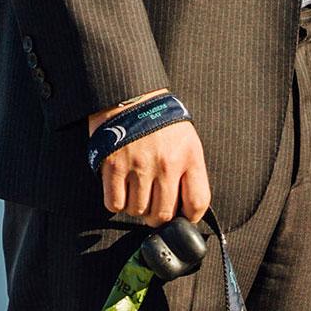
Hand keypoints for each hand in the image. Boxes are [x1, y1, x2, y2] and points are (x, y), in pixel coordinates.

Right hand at [87, 93, 211, 224]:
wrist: (130, 94)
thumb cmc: (161, 122)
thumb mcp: (187, 141)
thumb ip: (190, 173)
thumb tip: (186, 210)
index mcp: (189, 157)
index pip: (197, 203)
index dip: (189, 216)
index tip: (182, 215)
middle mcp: (165, 164)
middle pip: (163, 214)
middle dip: (158, 216)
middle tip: (153, 205)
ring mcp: (138, 165)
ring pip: (137, 211)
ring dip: (136, 207)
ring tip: (136, 192)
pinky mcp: (113, 165)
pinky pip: (115, 203)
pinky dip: (117, 202)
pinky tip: (121, 189)